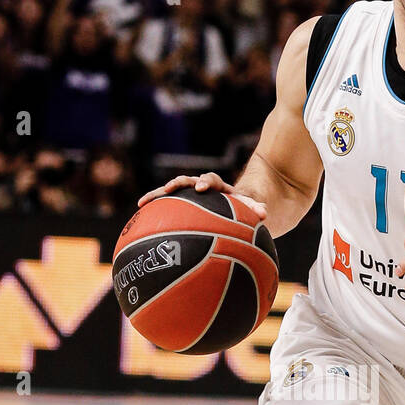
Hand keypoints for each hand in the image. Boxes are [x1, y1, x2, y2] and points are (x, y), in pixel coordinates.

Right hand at [136, 172, 266, 220]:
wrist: (240, 205)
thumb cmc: (247, 208)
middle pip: (186, 182)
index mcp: (219, 188)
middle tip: (168, 189)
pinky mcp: (184, 207)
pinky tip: (140, 223)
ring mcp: (192, 198)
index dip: (205, 182)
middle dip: (177, 185)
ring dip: (157, 196)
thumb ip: (256, 208)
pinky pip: (168, 209)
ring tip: (142, 203)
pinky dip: (155, 213)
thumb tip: (264, 213)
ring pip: (172, 194)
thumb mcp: (253, 207)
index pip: (211, 180)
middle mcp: (203, 189)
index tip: (202, 187)